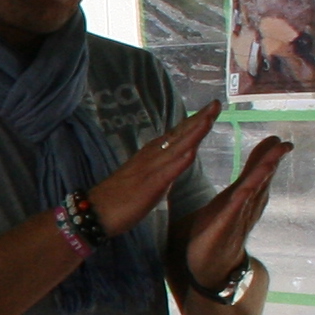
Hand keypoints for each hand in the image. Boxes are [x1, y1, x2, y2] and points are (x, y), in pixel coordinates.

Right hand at [86, 104, 223, 238]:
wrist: (96, 211)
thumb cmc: (119, 198)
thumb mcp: (147, 179)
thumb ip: (162, 169)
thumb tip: (176, 165)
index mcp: (152, 154)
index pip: (178, 134)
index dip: (195, 121)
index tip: (211, 109)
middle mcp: (153, 155)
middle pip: (180, 134)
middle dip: (200, 118)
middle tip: (217, 103)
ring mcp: (152, 167)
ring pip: (178, 146)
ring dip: (194, 131)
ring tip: (210, 116)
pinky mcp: (151, 183)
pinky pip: (169, 169)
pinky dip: (181, 158)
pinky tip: (192, 150)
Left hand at [184, 134, 294, 287]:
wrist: (211, 267)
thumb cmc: (218, 231)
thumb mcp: (229, 201)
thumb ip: (242, 183)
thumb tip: (256, 163)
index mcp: (243, 198)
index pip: (258, 173)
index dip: (269, 156)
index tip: (280, 139)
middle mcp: (245, 208)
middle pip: (261, 182)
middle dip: (272, 163)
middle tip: (285, 145)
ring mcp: (235, 219)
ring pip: (251, 196)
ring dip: (261, 179)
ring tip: (270, 162)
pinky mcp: (222, 231)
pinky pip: (232, 215)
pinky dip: (239, 203)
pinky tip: (244, 191)